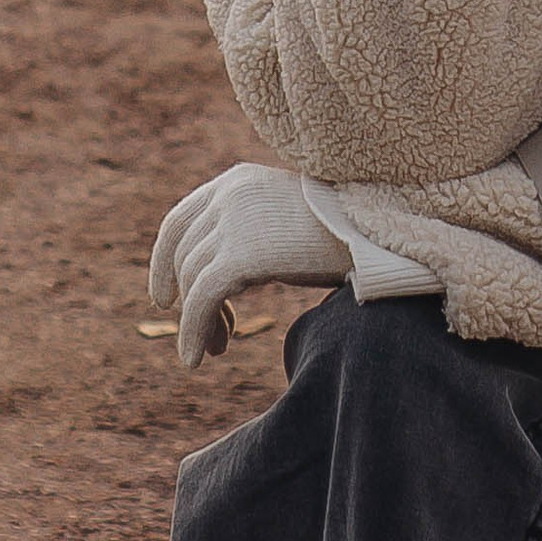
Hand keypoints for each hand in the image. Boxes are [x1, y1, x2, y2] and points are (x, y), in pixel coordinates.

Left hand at [150, 162, 349, 366]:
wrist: (377, 228)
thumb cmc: (344, 231)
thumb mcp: (284, 220)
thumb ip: (250, 234)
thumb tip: (222, 278)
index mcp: (236, 182)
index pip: (177, 223)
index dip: (164, 264)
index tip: (167, 298)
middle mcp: (228, 196)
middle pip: (183, 256)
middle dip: (188, 301)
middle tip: (211, 337)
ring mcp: (233, 223)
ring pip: (191, 281)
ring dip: (196, 322)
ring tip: (216, 350)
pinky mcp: (241, 255)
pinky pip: (201, 299)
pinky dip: (192, 331)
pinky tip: (196, 358)